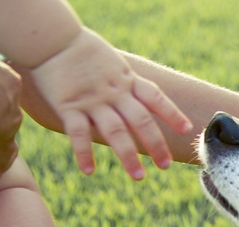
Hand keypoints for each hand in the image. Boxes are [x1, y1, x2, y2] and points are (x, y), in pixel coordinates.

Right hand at [28, 28, 191, 178]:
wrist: (51, 38)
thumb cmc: (84, 51)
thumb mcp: (114, 63)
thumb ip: (127, 83)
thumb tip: (144, 100)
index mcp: (127, 80)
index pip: (155, 97)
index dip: (172, 113)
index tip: (187, 129)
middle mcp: (114, 92)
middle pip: (140, 120)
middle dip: (155, 144)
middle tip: (165, 165)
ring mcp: (92, 100)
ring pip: (115, 131)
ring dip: (127, 156)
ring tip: (138, 176)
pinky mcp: (68, 106)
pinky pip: (78, 133)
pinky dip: (83, 153)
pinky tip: (89, 171)